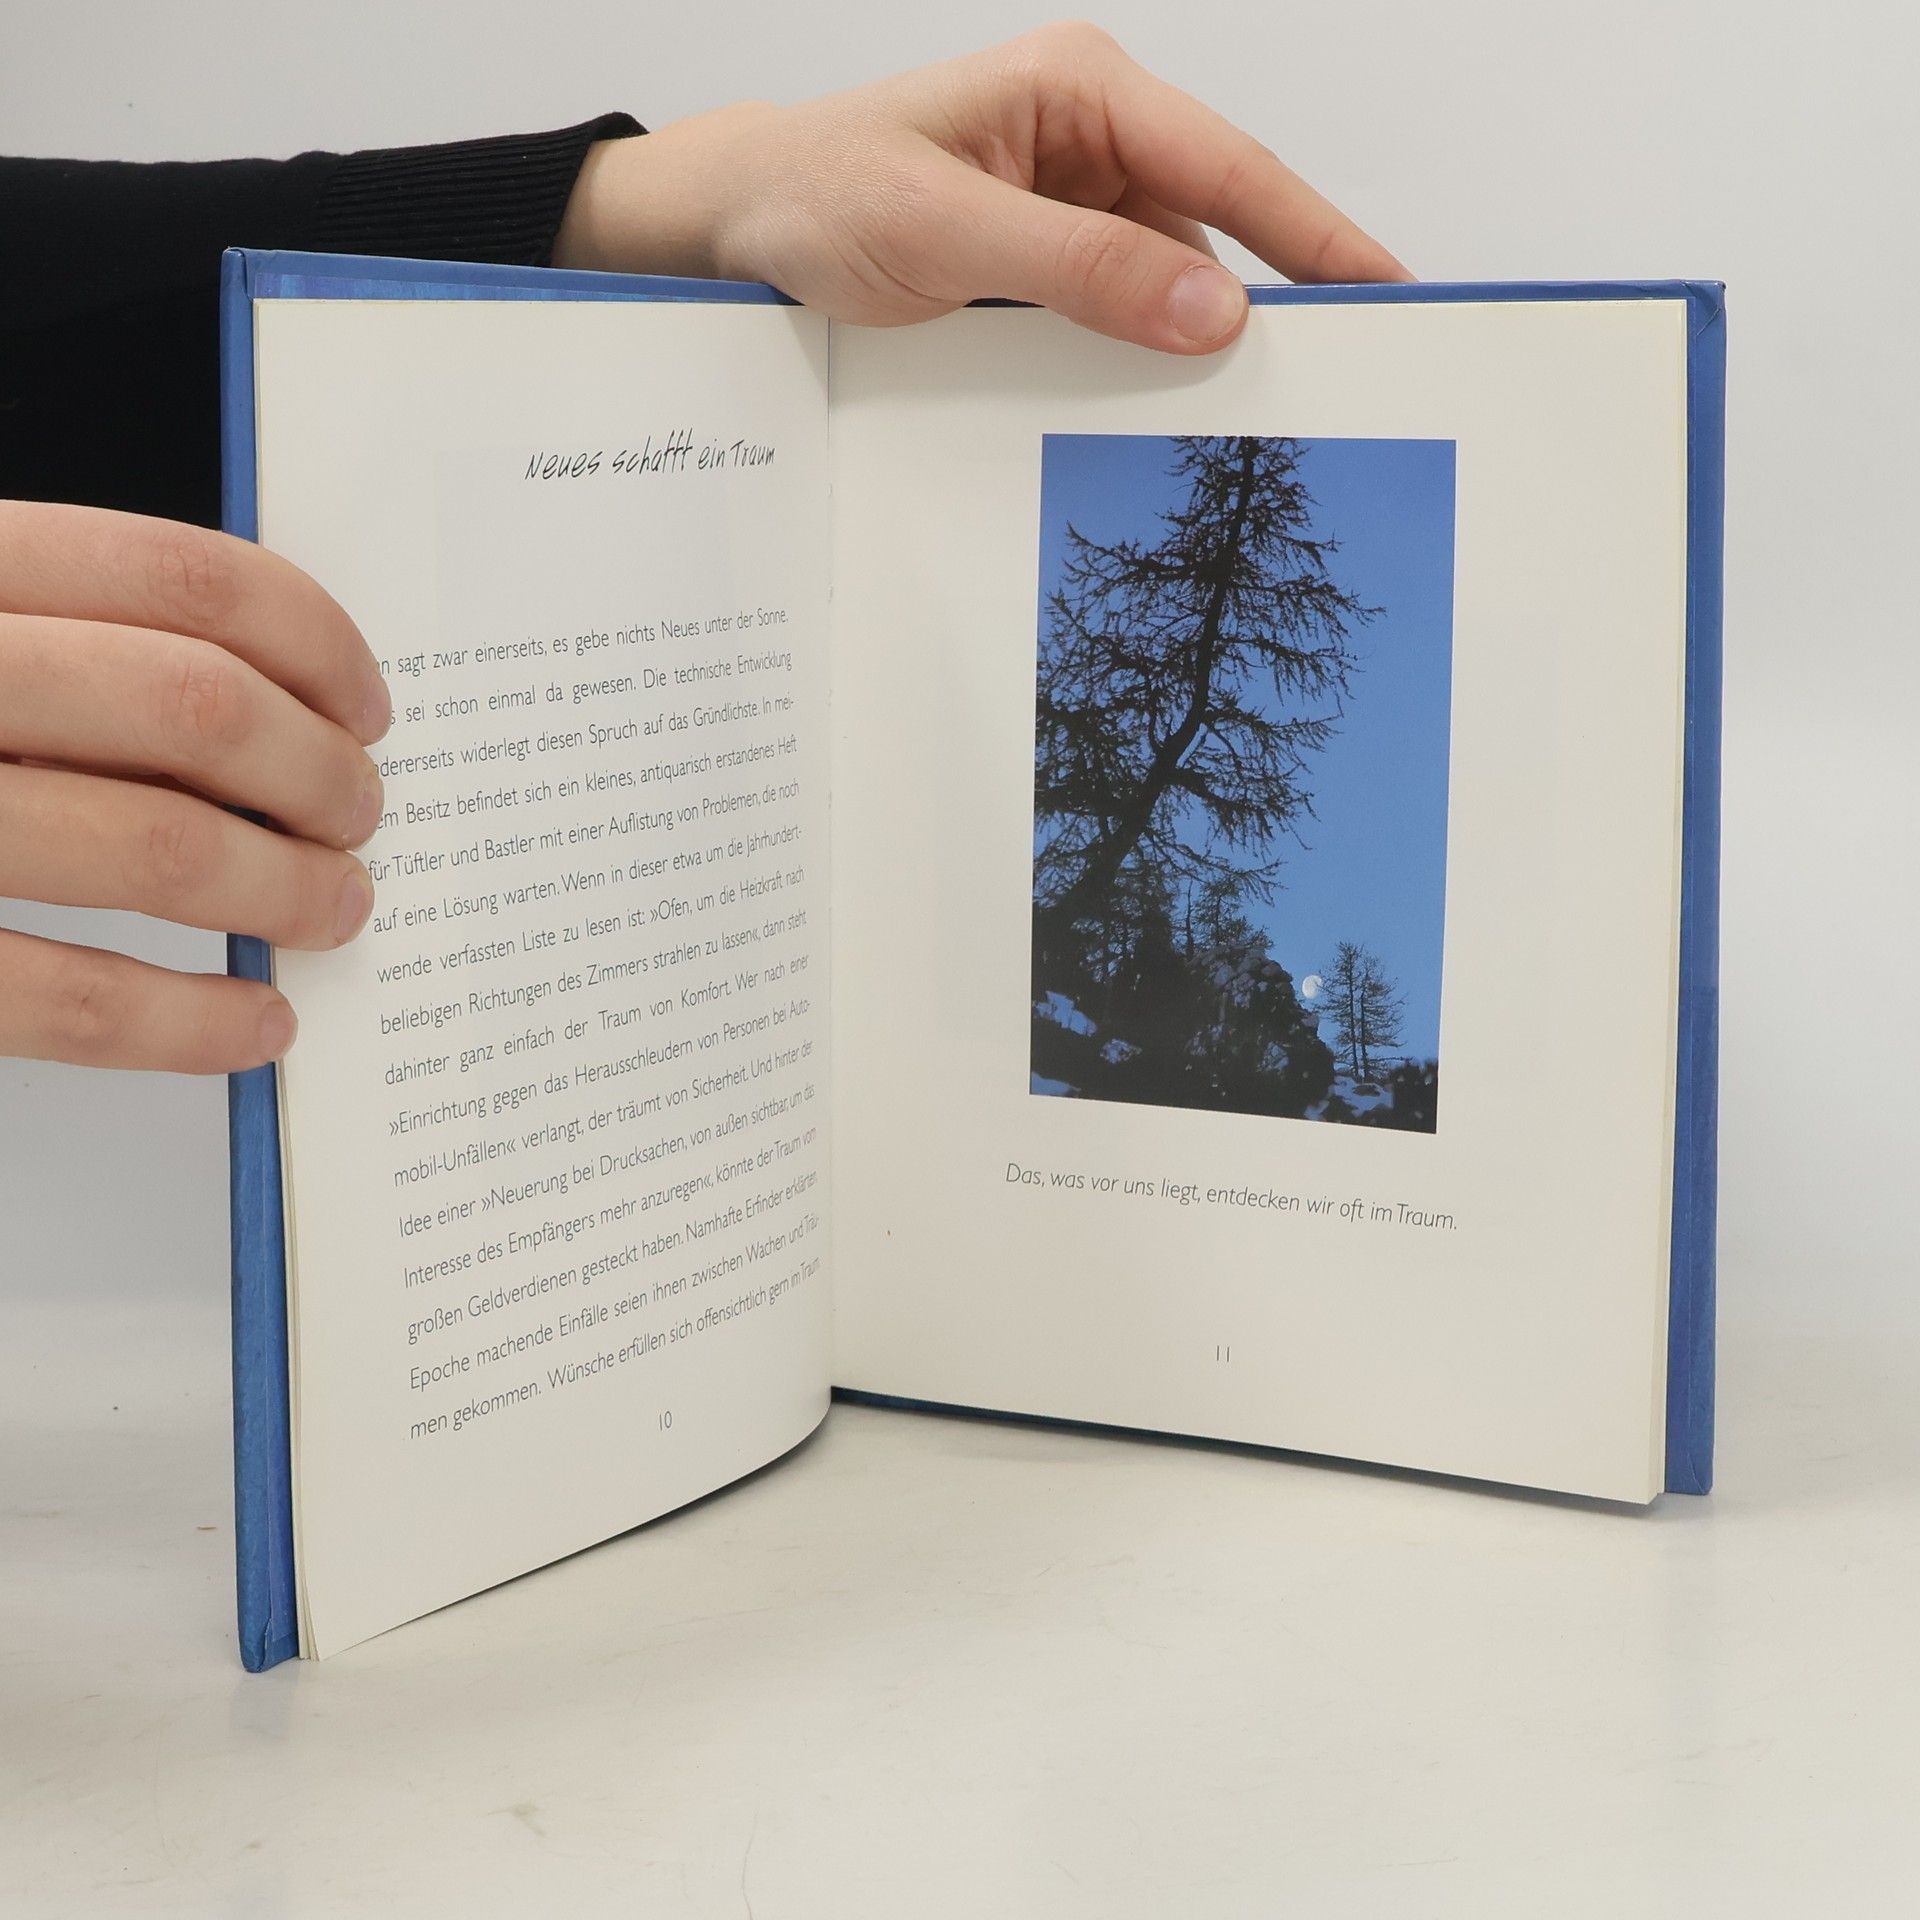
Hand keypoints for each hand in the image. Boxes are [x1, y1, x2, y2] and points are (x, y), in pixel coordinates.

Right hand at [0, 501, 389, 1071]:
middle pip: (196, 710)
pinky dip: (191, 1023)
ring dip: (285, 890)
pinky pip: (67, 1002)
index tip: (366, 705)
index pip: (184, 579)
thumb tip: (264, 692)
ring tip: (334, 908)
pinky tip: (254, 1022)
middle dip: (318, 776)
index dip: (315, 644)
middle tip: (359, 817)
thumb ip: (56, 631)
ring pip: (157, 847)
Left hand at [555, 22, 1409, 353]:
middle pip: (1216, 225)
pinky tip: (1157, 412)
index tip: (1388, 293)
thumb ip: (1080, 269)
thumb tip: (1213, 308)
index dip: (1317, 234)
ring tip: (1250, 420)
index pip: (1229, 164)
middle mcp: (1091, 139)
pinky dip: (1140, 361)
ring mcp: (1071, 204)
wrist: (733, 228)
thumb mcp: (945, 234)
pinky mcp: (1046, 262)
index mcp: (1079, 91)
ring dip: (1195, 347)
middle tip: (1342, 381)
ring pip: (1171, 281)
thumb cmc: (818, 195)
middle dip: (1270, 302)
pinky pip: (1119, 314)